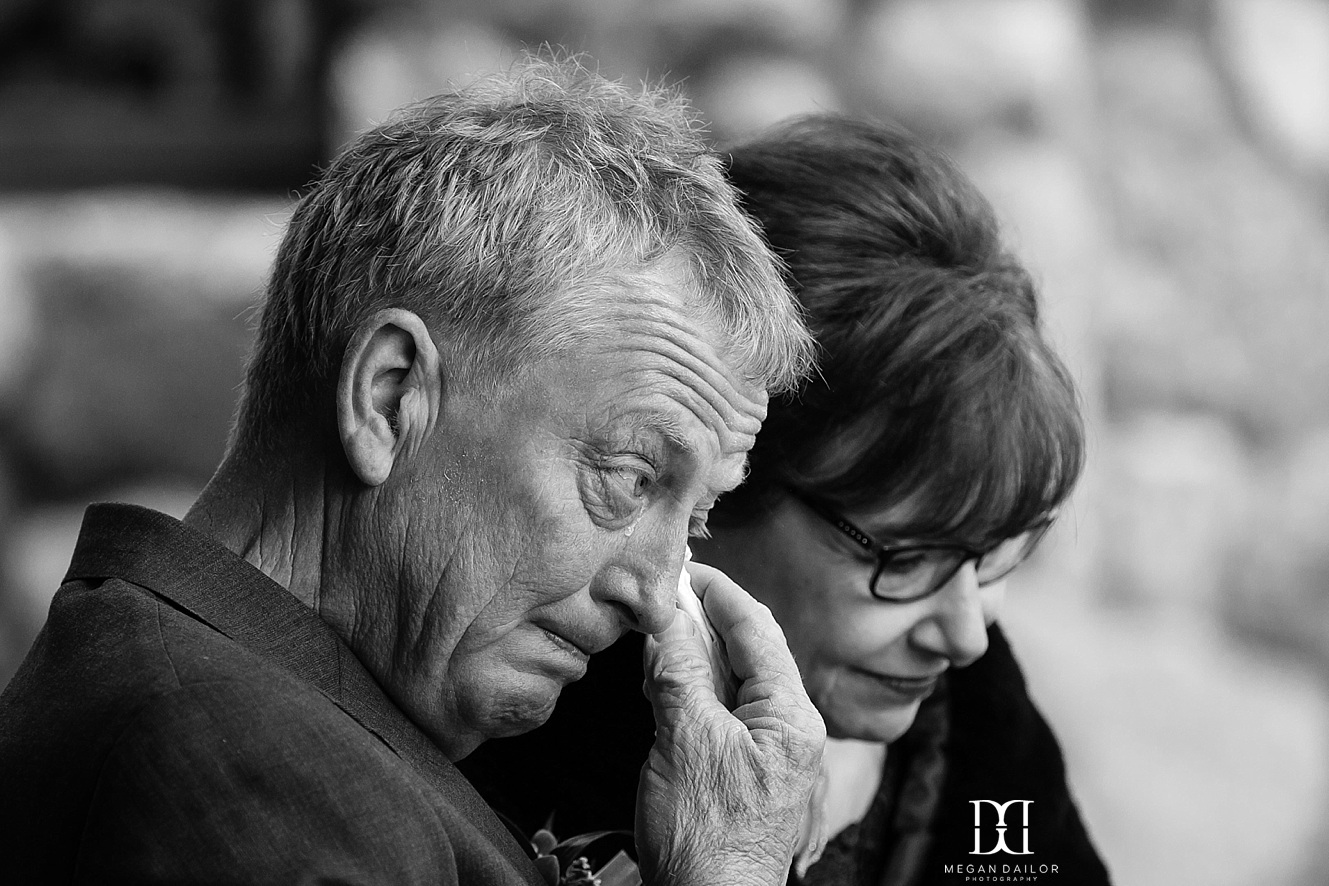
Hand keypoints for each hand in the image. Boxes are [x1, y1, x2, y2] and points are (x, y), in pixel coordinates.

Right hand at [636, 561, 825, 885]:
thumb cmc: (706, 837)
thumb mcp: (684, 739)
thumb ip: (677, 670)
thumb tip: (666, 615)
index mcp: (791, 715)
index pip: (756, 628)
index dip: (718, 591)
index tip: (683, 567)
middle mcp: (789, 729)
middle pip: (748, 650)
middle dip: (704, 618)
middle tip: (663, 594)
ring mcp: (769, 753)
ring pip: (731, 680)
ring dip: (694, 652)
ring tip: (656, 631)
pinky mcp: (744, 772)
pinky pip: (721, 712)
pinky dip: (692, 688)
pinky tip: (663, 682)